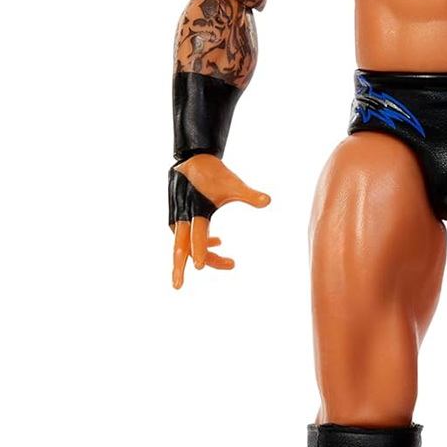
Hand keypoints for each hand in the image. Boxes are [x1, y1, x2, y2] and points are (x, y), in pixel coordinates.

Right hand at [170, 154, 270, 288]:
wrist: (193, 159)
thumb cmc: (215, 173)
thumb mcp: (233, 184)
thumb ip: (249, 195)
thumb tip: (268, 201)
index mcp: (196, 210)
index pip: (197, 235)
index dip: (201, 251)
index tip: (201, 267)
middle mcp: (183, 216)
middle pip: (180, 248)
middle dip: (179, 268)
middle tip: (177, 287)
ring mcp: (179, 218)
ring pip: (185, 245)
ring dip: (202, 255)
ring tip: (229, 263)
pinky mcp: (180, 217)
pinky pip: (186, 237)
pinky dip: (201, 243)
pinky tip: (220, 242)